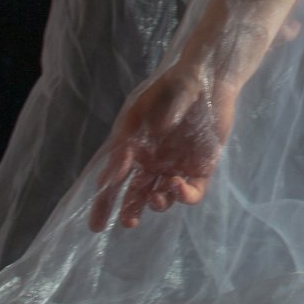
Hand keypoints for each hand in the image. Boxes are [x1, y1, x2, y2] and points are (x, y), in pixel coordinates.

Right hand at [87, 64, 237, 232]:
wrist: (207, 78)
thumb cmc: (172, 86)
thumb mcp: (145, 105)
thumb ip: (134, 131)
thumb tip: (126, 158)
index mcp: (134, 149)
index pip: (114, 181)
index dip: (104, 204)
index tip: (96, 225)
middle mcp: (153, 163)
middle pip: (137, 196)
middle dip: (130, 212)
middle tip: (128, 222)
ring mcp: (177, 166)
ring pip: (163, 197)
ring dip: (157, 204)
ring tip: (155, 197)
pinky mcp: (202, 167)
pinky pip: (193, 191)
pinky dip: (184, 195)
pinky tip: (177, 185)